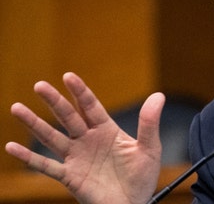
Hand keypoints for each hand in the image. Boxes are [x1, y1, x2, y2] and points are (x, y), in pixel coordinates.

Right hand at [5, 72, 164, 203]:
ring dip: (35, 123)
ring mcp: (77, 158)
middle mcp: (88, 140)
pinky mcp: (70, 177)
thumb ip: (149, 123)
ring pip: (52, 137)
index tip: (68, 76)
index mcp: (107, 130)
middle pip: (68, 117)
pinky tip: (12, 147)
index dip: (80, 92)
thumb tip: (158, 95)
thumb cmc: (142, 178)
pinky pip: (47, 166)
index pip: (91, 106)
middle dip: (54, 101)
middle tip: (40, 85)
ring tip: (17, 107)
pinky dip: (29, 157)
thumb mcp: (150, 148)